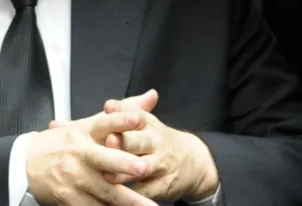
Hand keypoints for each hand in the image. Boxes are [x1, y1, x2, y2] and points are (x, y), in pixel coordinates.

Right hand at [24, 109, 157, 205]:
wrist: (25, 164)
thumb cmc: (62, 143)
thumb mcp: (88, 124)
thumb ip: (122, 113)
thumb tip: (152, 97)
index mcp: (85, 132)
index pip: (104, 123)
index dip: (120, 120)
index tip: (138, 119)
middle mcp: (80, 154)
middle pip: (104, 159)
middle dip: (124, 164)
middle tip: (145, 167)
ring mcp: (75, 178)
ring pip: (105, 191)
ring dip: (128, 200)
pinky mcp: (69, 198)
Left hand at [102, 90, 219, 202]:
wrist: (194, 163)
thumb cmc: (159, 141)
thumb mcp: (148, 124)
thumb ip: (128, 113)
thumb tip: (108, 104)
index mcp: (151, 125)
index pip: (138, 116)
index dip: (124, 113)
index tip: (107, 109)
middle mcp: (157, 143)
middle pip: (139, 141)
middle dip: (124, 141)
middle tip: (109, 141)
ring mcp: (162, 165)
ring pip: (142, 168)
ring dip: (126, 172)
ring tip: (109, 175)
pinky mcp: (164, 186)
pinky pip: (147, 191)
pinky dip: (133, 195)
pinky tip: (118, 196)